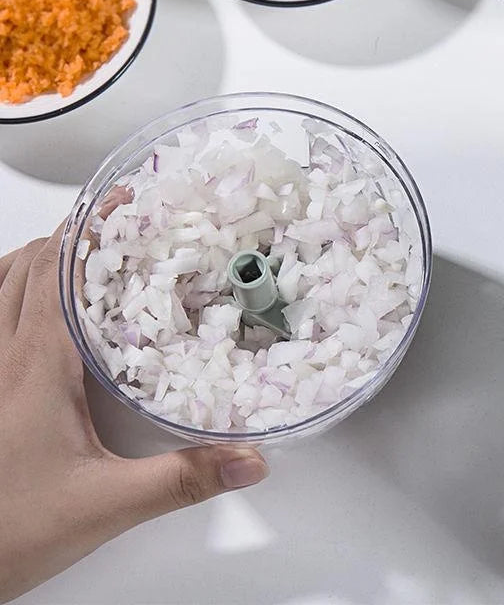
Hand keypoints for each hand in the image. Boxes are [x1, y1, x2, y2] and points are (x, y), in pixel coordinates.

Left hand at [0, 225, 268, 603]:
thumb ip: (181, 479)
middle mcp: (3, 357)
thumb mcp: (106, 505)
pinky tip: (36, 303)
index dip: (88, 229)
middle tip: (119, 226)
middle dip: (72, 235)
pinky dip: (11, 288)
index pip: (58, 273)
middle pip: (27, 266)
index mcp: (37, 367)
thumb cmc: (12, 530)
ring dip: (39, 257)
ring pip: (1, 283)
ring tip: (84, 253)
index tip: (122, 204)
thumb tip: (248, 459)